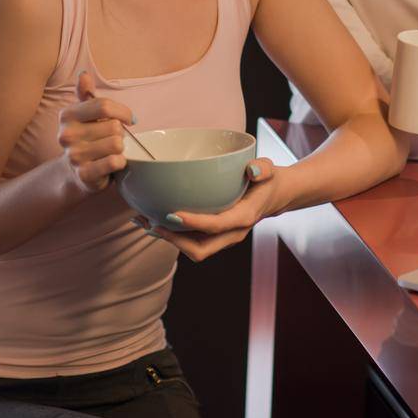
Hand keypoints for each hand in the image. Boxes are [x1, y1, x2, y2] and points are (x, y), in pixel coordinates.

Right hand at [56, 71, 135, 192]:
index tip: (127, 118)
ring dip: (120, 148)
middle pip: (113, 126)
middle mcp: (67, 134)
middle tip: (112, 139)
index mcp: (68, 115)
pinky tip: (112, 163)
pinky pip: (114, 162)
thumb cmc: (86, 138)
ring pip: (116, 144)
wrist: (74, 172)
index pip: (104, 106)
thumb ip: (85, 94)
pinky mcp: (84, 174)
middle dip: (120, 133)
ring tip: (111, 151)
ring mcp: (75, 155)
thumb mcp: (84, 114)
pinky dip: (119, 162)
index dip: (122, 112)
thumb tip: (83, 74)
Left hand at [130, 159, 282, 261]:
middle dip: (174, 240)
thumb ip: (264, 168)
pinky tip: (151, 220)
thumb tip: (253, 169)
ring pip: (192, 249)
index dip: (193, 223)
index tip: (172, 213)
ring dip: (168, 239)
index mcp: (243, 218)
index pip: (216, 226)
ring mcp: (221, 238)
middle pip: (200, 249)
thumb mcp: (270, 170)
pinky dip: (171, 234)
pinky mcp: (213, 236)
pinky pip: (190, 242)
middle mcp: (231, 234)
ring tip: (143, 222)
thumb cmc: (267, 181)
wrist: (274, 196)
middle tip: (152, 223)